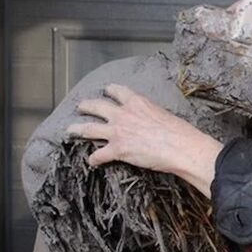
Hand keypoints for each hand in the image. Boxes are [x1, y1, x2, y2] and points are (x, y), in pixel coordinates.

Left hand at [66, 84, 223, 197]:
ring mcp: (118, 132)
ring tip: (70, 130)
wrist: (181, 147)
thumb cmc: (180, 132)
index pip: (118, 91)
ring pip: (89, 128)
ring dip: (77, 129)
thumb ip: (150, 115)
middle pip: (97, 106)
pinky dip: (93, 159)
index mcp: (137, 103)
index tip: (106, 91)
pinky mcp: (117, 150)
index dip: (110, 90)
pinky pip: (99, 155)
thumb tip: (151, 122)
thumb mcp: (163, 115)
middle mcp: (123, 114)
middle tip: (81, 106)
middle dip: (86, 106)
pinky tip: (91, 161)